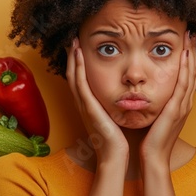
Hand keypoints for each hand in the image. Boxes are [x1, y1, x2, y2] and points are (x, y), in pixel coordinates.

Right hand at [66, 38, 128, 165]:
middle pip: (73, 75)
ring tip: (73, 42)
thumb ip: (113, 107)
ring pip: (74, 76)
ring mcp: (84, 105)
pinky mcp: (88, 107)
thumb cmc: (117, 139)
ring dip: (73, 58)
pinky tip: (79, 55)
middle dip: (72, 58)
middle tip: (73, 40)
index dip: (78, 65)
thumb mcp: (114, 118)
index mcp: (89, 106)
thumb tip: (123, 96)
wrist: (114, 156)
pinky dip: (78, 68)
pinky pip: (80, 84)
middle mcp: (83, 104)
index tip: (80, 49)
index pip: (80, 80)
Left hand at [140, 30, 195, 163]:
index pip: (187, 75)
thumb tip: (148, 90)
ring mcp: (182, 106)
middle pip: (193, 71)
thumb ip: (157, 103)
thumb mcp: (156, 117)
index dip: (189, 57)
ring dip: (192, 54)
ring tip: (191, 36)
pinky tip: (185, 55)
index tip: (186, 41)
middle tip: (192, 32)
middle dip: (193, 51)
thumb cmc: (151, 139)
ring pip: (191, 74)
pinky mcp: (176, 109)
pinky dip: (186, 69)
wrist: (153, 158)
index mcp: (180, 104)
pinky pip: (183, 85)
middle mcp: (185, 102)